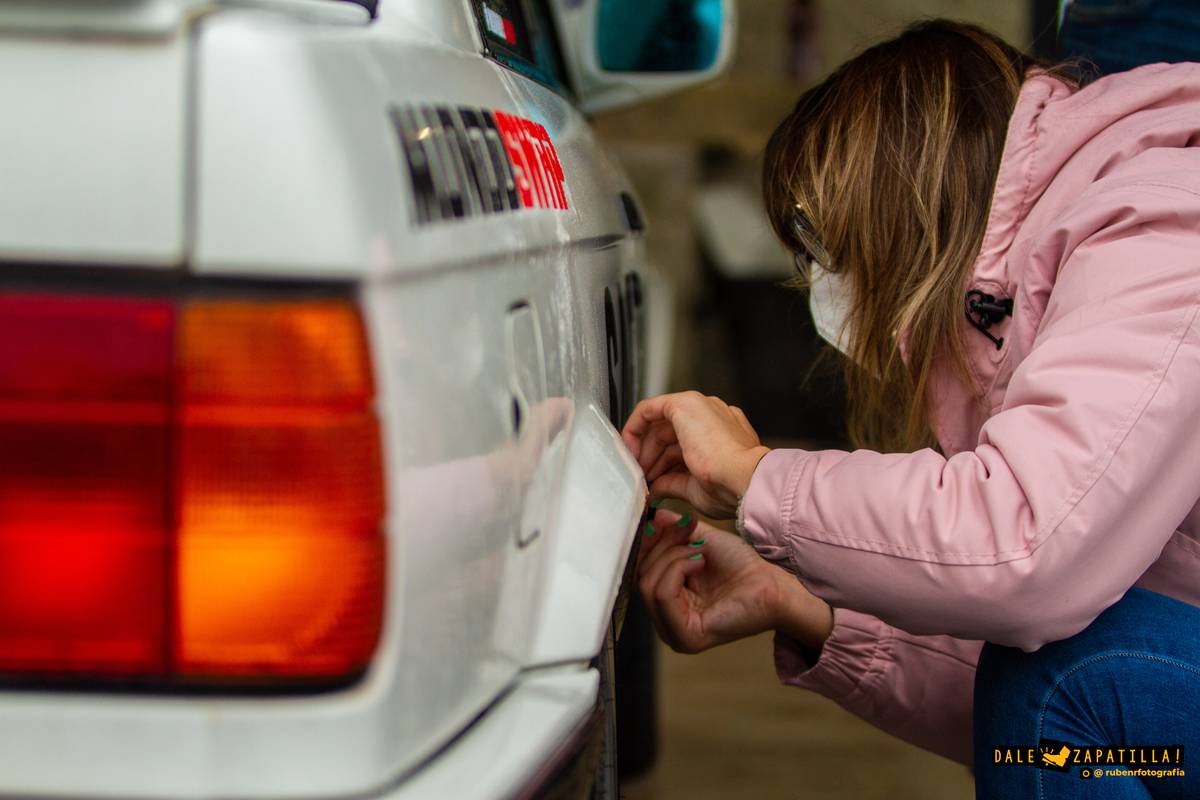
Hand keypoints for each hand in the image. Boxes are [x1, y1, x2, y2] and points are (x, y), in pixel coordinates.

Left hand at [622, 391, 769, 518]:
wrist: (744, 479)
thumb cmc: (731, 488)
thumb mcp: (696, 487)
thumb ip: (673, 482)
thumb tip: (657, 487)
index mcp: (724, 434)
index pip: (685, 444)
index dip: (664, 460)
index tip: (652, 476)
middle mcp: (714, 416)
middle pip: (671, 434)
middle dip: (652, 458)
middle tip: (642, 479)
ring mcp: (701, 407)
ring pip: (660, 425)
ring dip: (644, 450)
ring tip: (638, 473)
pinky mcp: (685, 404)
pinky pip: (650, 408)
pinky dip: (635, 427)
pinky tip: (629, 448)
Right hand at [637, 509, 831, 653]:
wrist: (772, 583)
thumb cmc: (742, 567)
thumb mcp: (700, 541)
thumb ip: (673, 532)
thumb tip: (651, 517)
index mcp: (667, 603)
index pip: (639, 571)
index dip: (648, 543)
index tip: (664, 521)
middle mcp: (665, 621)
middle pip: (641, 577)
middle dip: (662, 547)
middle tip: (688, 531)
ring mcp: (673, 633)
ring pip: (648, 585)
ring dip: (672, 557)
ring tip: (698, 552)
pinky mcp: (685, 637)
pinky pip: (662, 595)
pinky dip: (678, 570)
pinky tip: (699, 563)